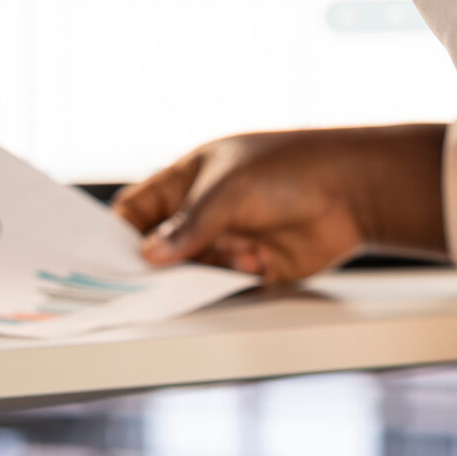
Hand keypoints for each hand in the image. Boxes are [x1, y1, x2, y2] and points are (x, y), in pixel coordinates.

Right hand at [118, 125, 448, 283]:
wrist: (353, 192)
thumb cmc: (290, 170)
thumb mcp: (230, 192)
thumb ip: (188, 226)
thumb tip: (148, 256)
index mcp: (188, 178)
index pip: (137, 208)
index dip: (117, 232)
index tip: (102, 260)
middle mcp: (202, 211)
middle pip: (159, 247)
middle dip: (159, 262)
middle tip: (151, 279)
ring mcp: (226, 239)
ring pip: (191, 270)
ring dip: (208, 267)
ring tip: (240, 250)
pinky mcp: (250, 267)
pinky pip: (222, 285)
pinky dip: (231, 279)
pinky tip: (254, 262)